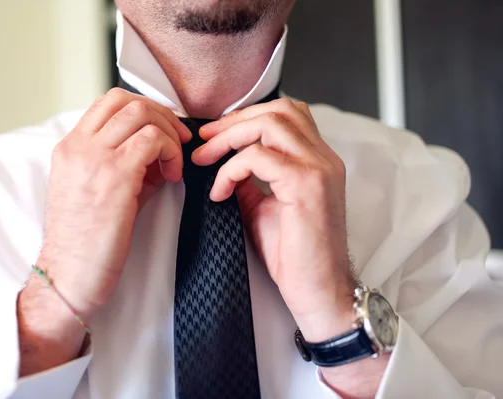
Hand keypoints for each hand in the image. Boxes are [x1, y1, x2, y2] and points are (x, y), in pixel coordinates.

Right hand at [37, 88, 190, 317]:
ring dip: (168, 133)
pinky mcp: (115, 177)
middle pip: (126, 101)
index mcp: (70, 148)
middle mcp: (78, 147)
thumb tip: (161, 152)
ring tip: (174, 162)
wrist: (68, 275)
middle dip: (160, 114)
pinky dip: (171, 152)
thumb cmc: (84, 241)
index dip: (143, 109)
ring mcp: (94, 159)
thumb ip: (124, 165)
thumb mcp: (98, 192)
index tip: (162, 131)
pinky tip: (173, 174)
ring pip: (141, 115)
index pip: (108, 103)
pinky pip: (153, 141)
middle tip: (177, 139)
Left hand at [192, 98, 356, 340]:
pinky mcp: (306, 185)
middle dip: (234, 121)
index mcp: (318, 160)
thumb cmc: (294, 256)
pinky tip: (219, 192)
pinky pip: (258, 157)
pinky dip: (230, 170)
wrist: (318, 292)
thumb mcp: (263, 209)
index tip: (214, 135)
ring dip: (229, 138)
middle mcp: (324, 158)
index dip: (247, 117)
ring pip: (271, 123)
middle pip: (279, 110)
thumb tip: (223, 165)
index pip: (288, 114)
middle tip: (204, 140)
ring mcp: (319, 168)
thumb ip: (249, 182)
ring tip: (204, 159)